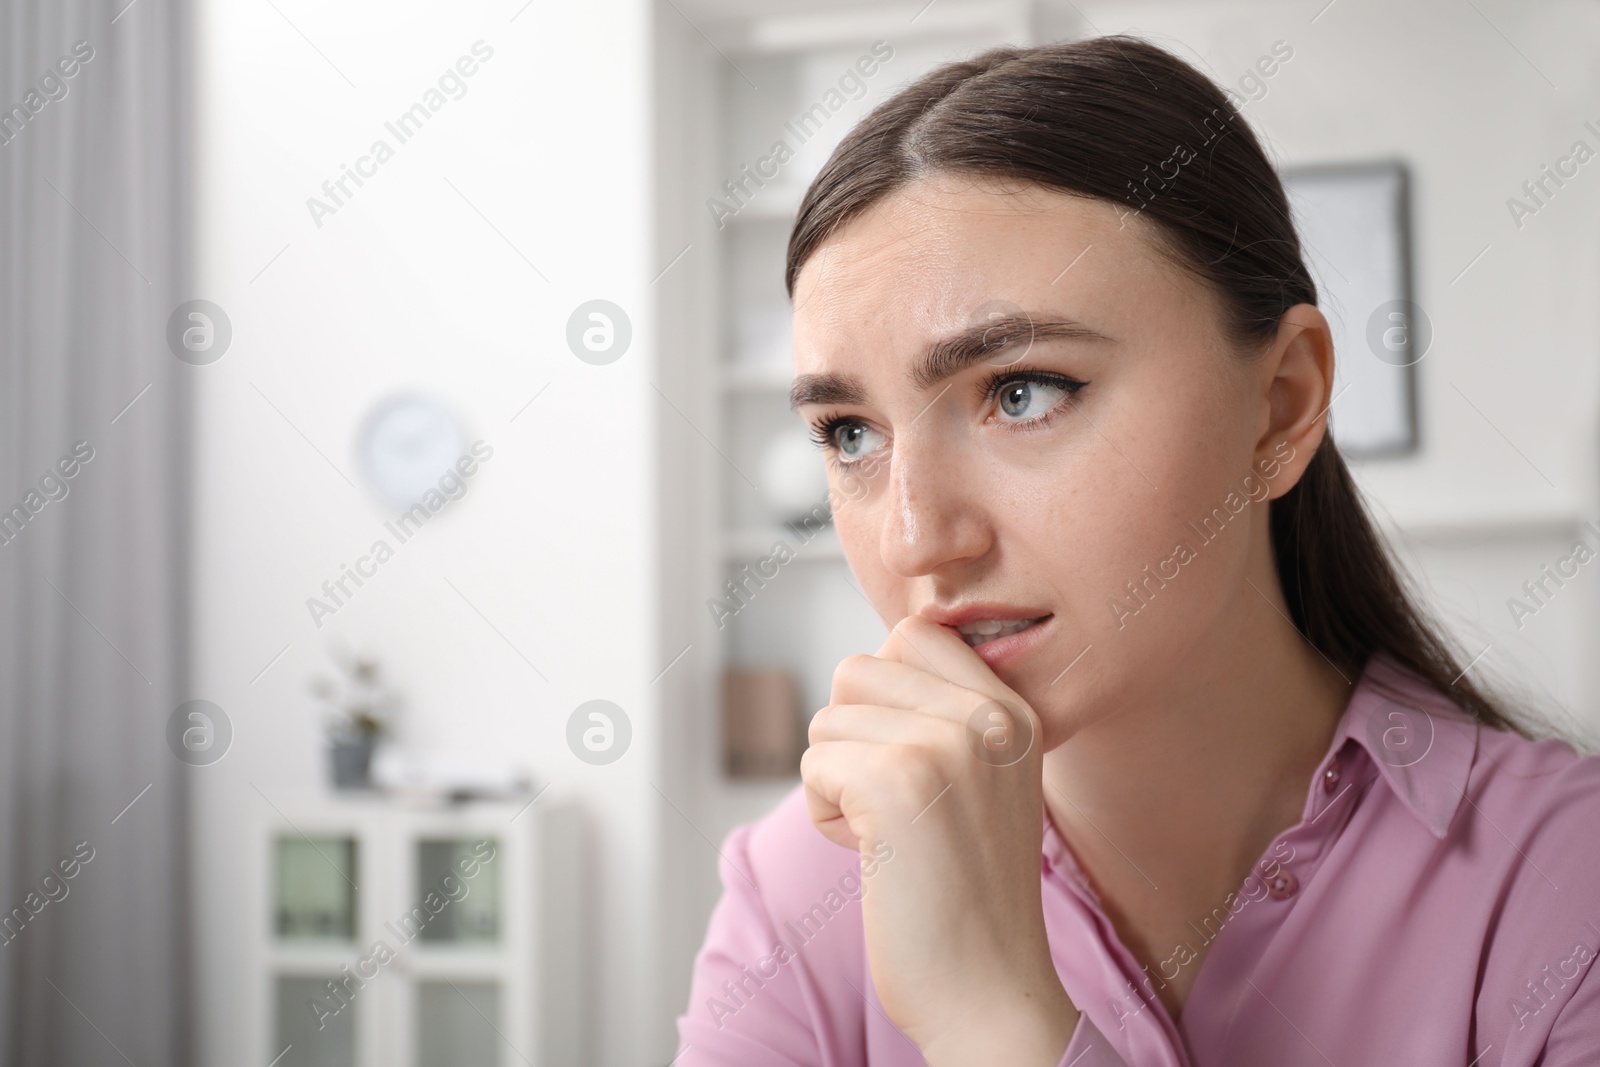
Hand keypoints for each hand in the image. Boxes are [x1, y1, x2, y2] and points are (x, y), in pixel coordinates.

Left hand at [801, 614, 1079, 1064]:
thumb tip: (868, 665)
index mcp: (1015, 712)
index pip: (915, 633)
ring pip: (828, 718)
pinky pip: (815, 763)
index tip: (901, 759)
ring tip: (886, 833)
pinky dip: (824, 813)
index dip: (882, 690)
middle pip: (858, 669)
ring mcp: (947, 745)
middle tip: (889, 803)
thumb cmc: (966, 894)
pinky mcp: (897, 783)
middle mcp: (988, 717)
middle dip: (850, 736)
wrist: (989, 991)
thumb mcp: (983, 781)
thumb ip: (945, 716)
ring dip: (835, 778)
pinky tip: (870, 855)